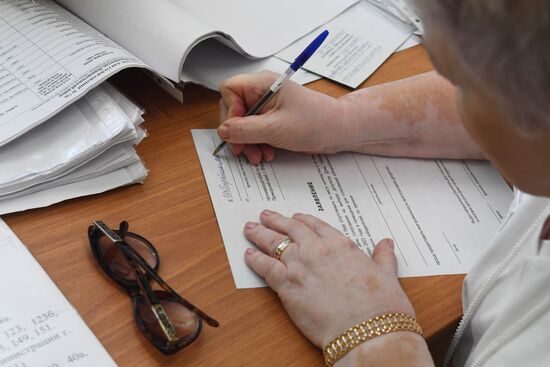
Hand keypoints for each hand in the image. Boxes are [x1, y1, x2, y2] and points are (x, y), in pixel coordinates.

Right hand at [218, 71, 344, 164]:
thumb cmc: (316, 122)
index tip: (237, 129)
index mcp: (263, 84)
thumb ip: (245, 130)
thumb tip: (223, 131)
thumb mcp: (276, 129)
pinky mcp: (273, 119)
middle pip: (234, 109)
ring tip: (258, 156)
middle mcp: (263, 92)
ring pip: (243, 123)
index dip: (229, 110)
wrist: (339, 131)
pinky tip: (266, 153)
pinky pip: (255, 131)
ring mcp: (268, 107)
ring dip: (247, 142)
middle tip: (243, 150)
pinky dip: (257, 143)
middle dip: (238, 132)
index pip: (229, 89)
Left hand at [243, 209, 415, 347]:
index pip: (317, 226)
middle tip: (264, 216)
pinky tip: (248, 255)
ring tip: (250, 229)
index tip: (294, 218)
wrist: (367, 330)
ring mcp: (300, 266)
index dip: (303, 220)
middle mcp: (317, 250)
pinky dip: (255, 260)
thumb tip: (386, 243)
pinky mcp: (287, 286)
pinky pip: (265, 267)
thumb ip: (383, 257)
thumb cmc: (380, 306)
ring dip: (260, 235)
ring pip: (274, 244)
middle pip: (291, 230)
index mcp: (341, 244)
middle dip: (276, 221)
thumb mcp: (387, 275)